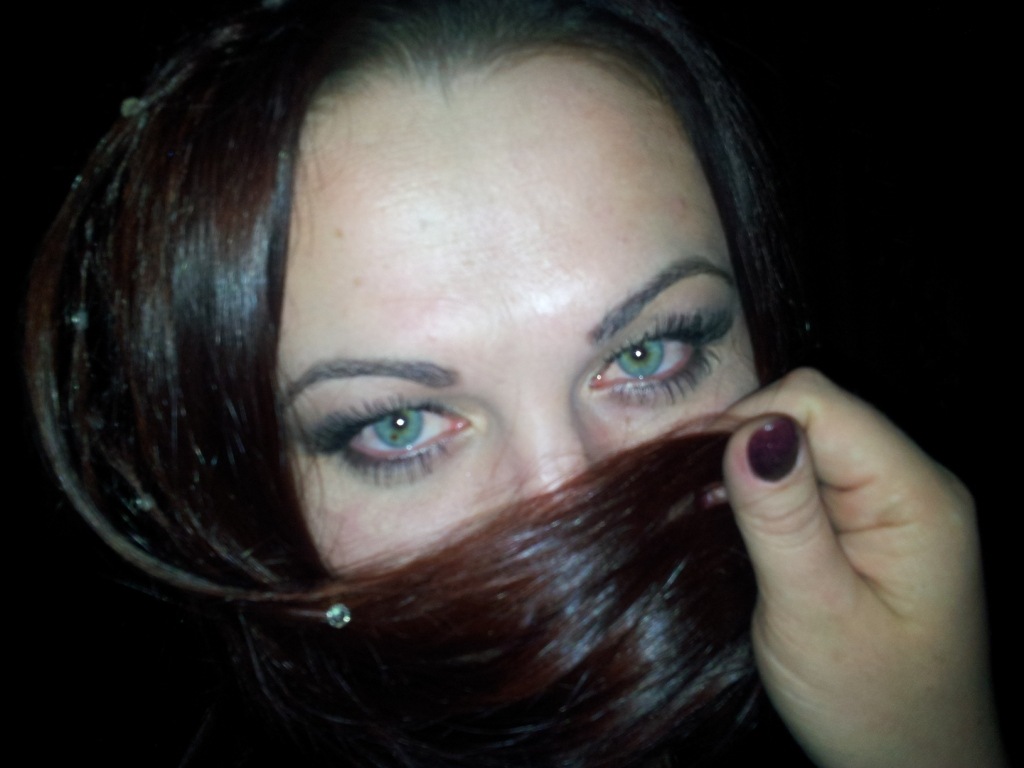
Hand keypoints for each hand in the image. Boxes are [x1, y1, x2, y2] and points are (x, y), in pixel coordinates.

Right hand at [721, 369, 1004, 767]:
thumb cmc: (871, 705)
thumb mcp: (813, 613)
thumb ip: (781, 518)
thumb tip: (747, 427)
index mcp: (914, 495)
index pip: (820, 404)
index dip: (748, 420)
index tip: (688, 467)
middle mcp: (912, 484)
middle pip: (815, 416)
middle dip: (745, 444)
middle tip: (687, 495)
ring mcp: (895, 506)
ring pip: (808, 446)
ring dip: (750, 470)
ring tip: (701, 511)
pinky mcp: (873, 527)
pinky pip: (813, 481)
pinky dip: (766, 494)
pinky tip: (733, 523)